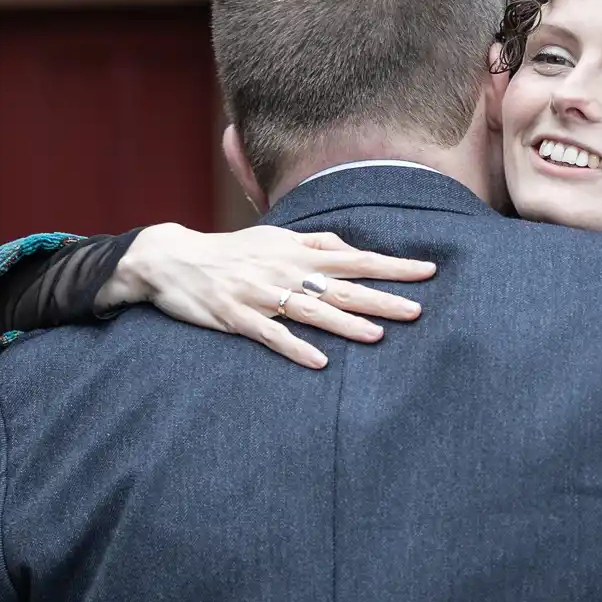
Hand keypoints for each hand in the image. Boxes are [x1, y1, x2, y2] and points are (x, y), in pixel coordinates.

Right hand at [97, 223, 437, 368]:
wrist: (172, 259)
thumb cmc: (232, 251)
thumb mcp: (275, 239)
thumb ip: (314, 243)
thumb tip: (352, 248)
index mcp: (297, 252)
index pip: (356, 258)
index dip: (392, 265)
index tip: (429, 272)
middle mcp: (284, 270)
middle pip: (341, 286)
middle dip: (381, 298)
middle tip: (417, 310)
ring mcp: (260, 295)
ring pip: (310, 310)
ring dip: (345, 325)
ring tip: (377, 337)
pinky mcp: (236, 317)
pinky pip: (270, 335)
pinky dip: (294, 348)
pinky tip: (319, 363)